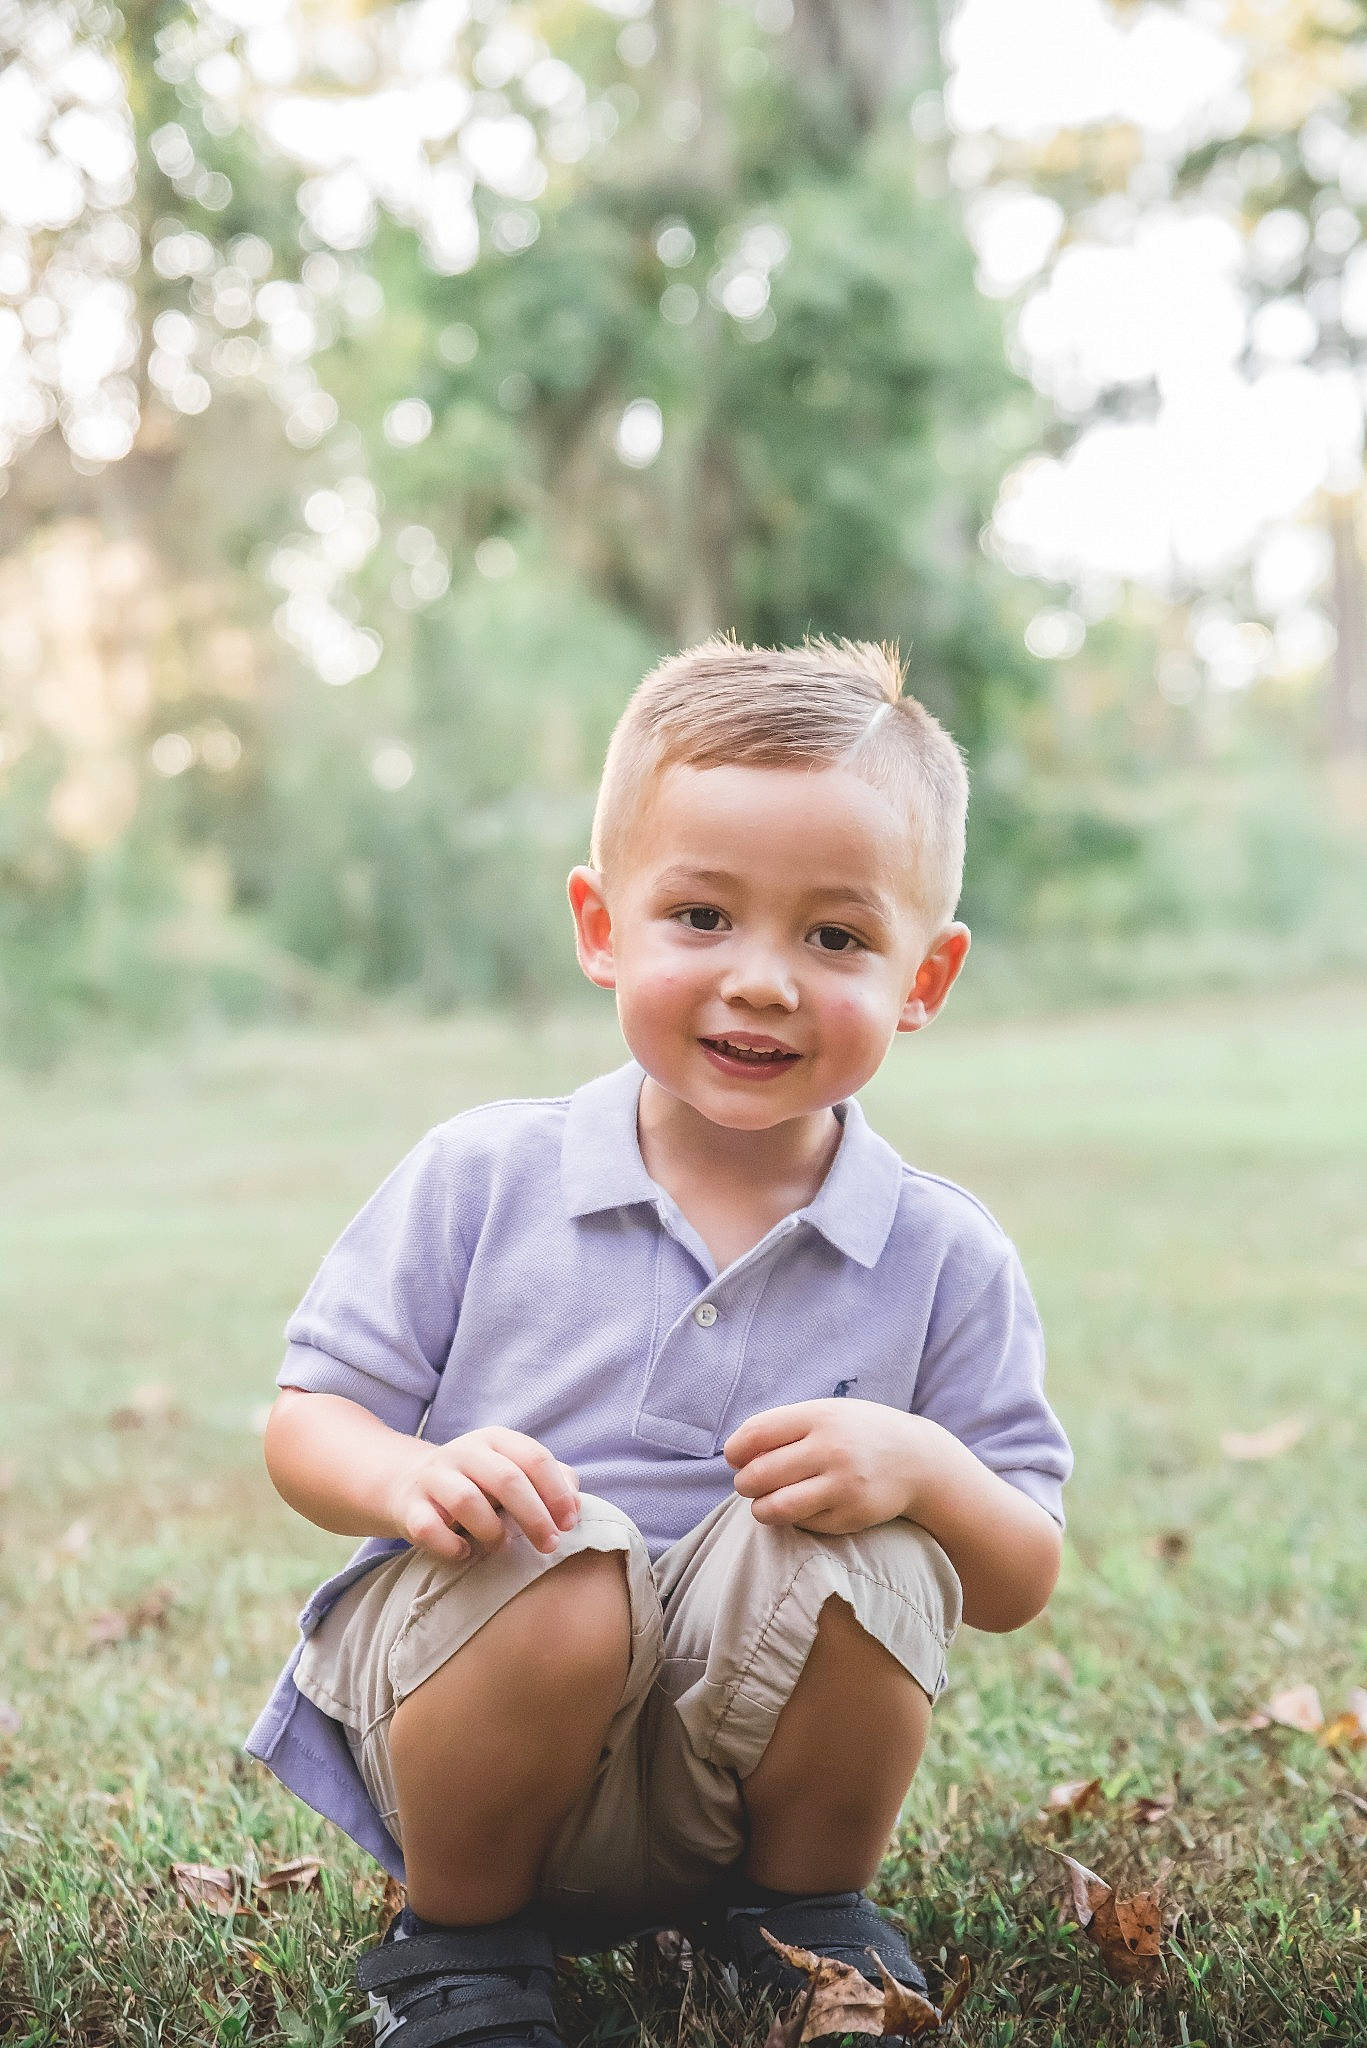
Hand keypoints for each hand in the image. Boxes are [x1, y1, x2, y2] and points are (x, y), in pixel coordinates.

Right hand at [388, 1426, 579, 1562]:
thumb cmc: (477, 1483)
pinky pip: (429, 1528)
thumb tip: (575, 1504)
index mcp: (495, 1439)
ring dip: (492, 1530)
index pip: (535, 1458)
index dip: (557, 1492)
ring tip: (502, 1545)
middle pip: (506, 1479)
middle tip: (549, 1545)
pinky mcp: (409, 1506)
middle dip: (534, 1516)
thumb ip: (549, 1480)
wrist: (408, 1483)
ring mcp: (433, 1477)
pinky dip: (451, 1546)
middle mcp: (463, 1451)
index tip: (569, 1524)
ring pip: (467, 1501)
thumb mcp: (512, 1471)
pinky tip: (465, 1553)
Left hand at [723, 1400, 922, 1535]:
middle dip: (744, 1483)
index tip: (736, 1458)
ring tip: (764, 1503)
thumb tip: (736, 1454)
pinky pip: (803, 1524)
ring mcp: (843, 1486)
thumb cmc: (858, 1433)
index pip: (756, 1435)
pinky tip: (802, 1507)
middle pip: (760, 1474)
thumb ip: (784, 1427)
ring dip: (759, 1508)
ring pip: (776, 1508)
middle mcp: (831, 1450)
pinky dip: (793, 1519)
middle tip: (749, 1483)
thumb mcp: (826, 1413)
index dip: (735, 1450)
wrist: (918, 1460)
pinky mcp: (851, 1516)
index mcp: (820, 1417)